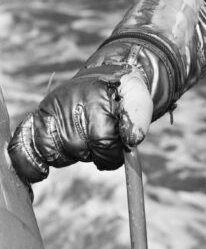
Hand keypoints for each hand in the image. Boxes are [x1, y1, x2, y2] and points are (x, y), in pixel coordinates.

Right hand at [8, 64, 152, 183]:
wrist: (105, 76)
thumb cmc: (122, 94)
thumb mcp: (139, 99)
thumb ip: (139, 119)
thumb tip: (131, 140)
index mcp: (96, 97)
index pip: (103, 141)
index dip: (113, 152)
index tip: (119, 146)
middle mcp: (68, 102)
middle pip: (78, 150)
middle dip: (93, 153)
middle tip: (99, 138)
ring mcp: (49, 110)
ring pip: (55, 155)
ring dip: (70, 156)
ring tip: (82, 139)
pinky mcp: (36, 118)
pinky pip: (23, 147)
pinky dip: (30, 163)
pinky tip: (41, 172)